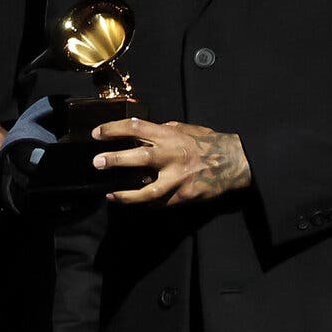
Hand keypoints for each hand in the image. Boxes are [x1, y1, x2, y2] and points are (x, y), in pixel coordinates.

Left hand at [91, 118, 250, 204]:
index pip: (136, 127)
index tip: (97, 133)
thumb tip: (140, 133)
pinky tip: (136, 203)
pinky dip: (147, 203)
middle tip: (97, 163)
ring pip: (147, 192)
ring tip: (111, 196)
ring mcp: (178, 179)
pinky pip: (160, 203)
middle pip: (138, 158)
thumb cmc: (209, 143)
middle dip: (115, 160)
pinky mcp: (183, 196)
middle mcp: (172, 156)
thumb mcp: (186, 129)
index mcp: (170, 136)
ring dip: (126, 195)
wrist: (235, 163)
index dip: (114, 129)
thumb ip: (162, 131)